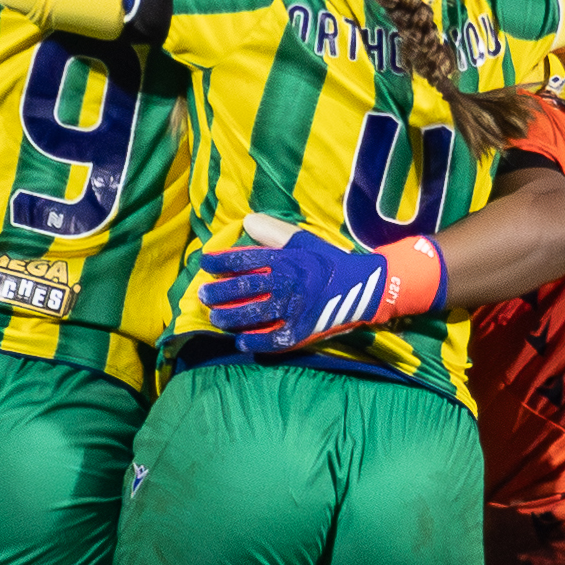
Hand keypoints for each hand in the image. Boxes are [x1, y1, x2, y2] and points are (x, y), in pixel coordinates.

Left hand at [198, 213, 445, 353]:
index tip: (205, 263)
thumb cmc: (328, 261)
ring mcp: (293, 309)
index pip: (245, 259)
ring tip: (215, 318)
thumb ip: (274, 232)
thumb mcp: (303, 240)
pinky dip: (254, 341)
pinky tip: (240, 341)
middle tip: (202, 294)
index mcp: (285, 259)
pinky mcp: (301, 330)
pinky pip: (272, 339)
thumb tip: (245, 223)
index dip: (221, 261)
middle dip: (218, 292)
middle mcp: (286, 283)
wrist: (362, 287)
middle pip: (242, 288)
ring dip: (229, 317)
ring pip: (252, 314)